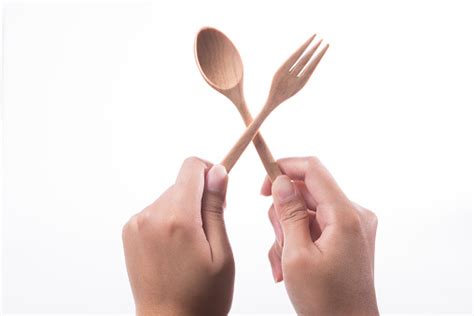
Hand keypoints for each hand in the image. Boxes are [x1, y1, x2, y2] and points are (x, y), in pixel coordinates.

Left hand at [122, 157, 233, 315]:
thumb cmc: (202, 296)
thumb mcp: (221, 252)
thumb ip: (216, 207)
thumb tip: (217, 171)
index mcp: (177, 219)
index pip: (191, 168)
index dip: (210, 172)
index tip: (219, 192)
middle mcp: (151, 215)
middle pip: (182, 184)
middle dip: (200, 198)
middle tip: (209, 231)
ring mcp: (136, 223)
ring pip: (169, 197)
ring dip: (184, 211)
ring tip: (191, 245)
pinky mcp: (130, 232)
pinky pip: (156, 211)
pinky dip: (169, 220)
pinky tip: (175, 248)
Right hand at [261, 157, 378, 314]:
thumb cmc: (325, 302)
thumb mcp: (296, 255)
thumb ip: (289, 213)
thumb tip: (281, 181)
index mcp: (345, 216)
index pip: (313, 169)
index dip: (284, 168)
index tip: (262, 186)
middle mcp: (354, 214)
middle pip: (306, 192)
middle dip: (283, 215)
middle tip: (278, 243)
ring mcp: (352, 225)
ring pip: (306, 210)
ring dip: (287, 232)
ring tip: (283, 262)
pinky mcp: (347, 235)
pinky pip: (315, 225)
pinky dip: (298, 240)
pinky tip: (289, 265)